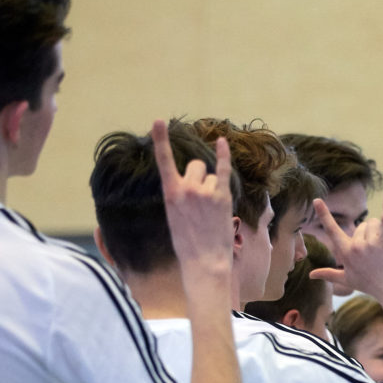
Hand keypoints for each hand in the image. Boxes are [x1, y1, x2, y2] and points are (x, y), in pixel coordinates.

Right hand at [153, 118, 233, 271]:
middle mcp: (188, 188)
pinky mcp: (223, 196)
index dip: (161, 139)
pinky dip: (223, 155)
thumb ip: (181, 196)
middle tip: (201, 200)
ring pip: (212, 175)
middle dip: (200, 176)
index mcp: (170, 194)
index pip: (164, 161)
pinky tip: (221, 142)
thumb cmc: (188, 244)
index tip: (158, 120)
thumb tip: (192, 183)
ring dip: (213, 187)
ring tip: (212, 211)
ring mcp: (206, 191)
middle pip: (196, 166)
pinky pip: (224, 170)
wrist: (204, 261)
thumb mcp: (175, 217)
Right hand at [310, 192, 382, 304]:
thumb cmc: (370, 285)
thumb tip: (311, 275)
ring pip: (373, 223)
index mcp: (345, 253)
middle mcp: (356, 246)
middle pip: (361, 226)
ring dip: (378, 232)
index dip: (324, 215)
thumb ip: (328, 274)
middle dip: (368, 235)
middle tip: (375, 254)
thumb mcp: (347, 280)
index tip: (317, 200)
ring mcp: (370, 243)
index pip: (332, 230)